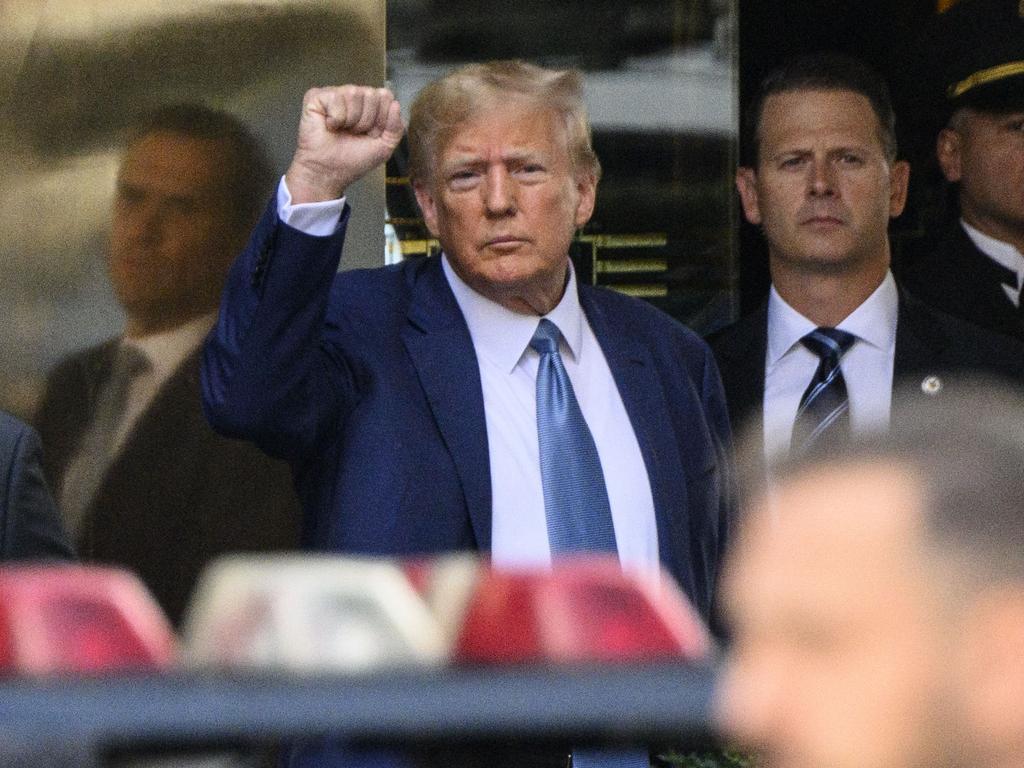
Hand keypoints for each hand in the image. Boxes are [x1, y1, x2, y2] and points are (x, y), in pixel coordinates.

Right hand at [285, 85, 403, 203]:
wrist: (329, 172)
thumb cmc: (353, 160)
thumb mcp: (384, 147)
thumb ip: (396, 127)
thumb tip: (395, 104)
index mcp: (371, 105)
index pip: (386, 96)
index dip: (382, 119)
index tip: (371, 135)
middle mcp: (354, 96)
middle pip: (372, 94)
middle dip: (366, 121)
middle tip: (354, 134)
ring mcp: (336, 94)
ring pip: (354, 93)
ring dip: (351, 120)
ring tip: (342, 131)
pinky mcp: (317, 96)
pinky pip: (336, 97)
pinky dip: (335, 118)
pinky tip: (329, 125)